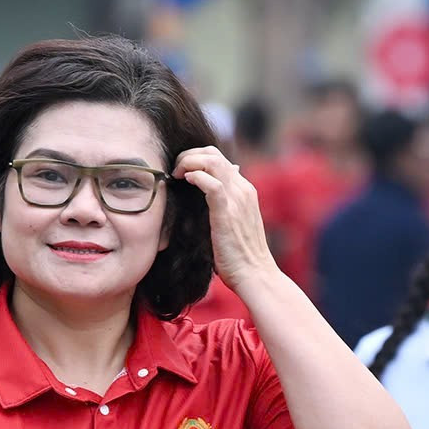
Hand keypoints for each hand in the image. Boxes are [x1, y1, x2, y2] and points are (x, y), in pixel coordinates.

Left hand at [174, 146, 276, 289]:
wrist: (255, 274)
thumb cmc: (240, 255)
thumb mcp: (232, 225)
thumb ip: (223, 207)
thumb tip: (207, 197)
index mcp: (244, 190)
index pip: (218, 158)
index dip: (195, 158)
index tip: (179, 171)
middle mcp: (243, 189)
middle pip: (214, 154)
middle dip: (188, 155)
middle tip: (173, 170)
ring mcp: (238, 199)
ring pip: (212, 161)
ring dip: (188, 162)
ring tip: (176, 174)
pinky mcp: (228, 212)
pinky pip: (212, 183)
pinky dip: (196, 176)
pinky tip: (185, 181)